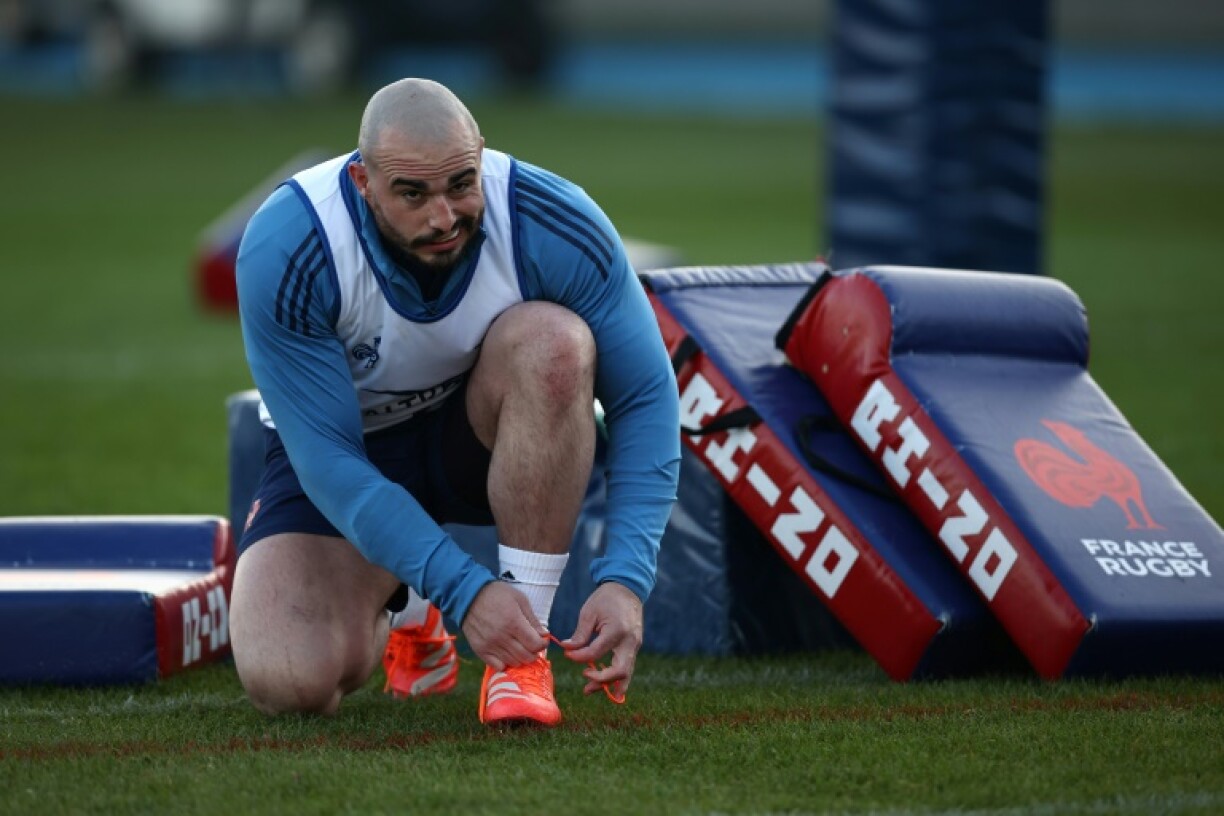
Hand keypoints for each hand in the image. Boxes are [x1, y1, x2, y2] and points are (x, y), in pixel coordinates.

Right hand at [461, 581, 547, 669]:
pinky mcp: (480, 650)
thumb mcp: (519, 599)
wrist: (469, 595)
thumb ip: (532, 619)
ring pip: (513, 663)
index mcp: (514, 622)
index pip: (535, 645)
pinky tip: (506, 653)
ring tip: (519, 647)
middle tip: (531, 644)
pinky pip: (497, 666)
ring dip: (520, 657)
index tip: (541, 640)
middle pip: (526, 657)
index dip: (542, 644)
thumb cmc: (497, 594)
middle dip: (533, 652)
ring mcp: (490, 645)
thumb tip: (544, 634)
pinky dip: (505, 663)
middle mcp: (502, 637)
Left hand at [560, 582, 642, 696]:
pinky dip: (615, 677)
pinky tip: (602, 682)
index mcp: (616, 630)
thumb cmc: (606, 598)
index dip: (579, 657)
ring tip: (589, 690)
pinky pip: (627, 666)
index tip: (567, 654)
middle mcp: (629, 641)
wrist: (627, 589)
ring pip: (626, 673)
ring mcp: (635, 645)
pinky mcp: (634, 647)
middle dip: (601, 680)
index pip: (595, 653)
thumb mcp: (589, 612)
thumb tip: (568, 649)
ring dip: (609, 685)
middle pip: (619, 671)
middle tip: (584, 681)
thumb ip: (580, 634)